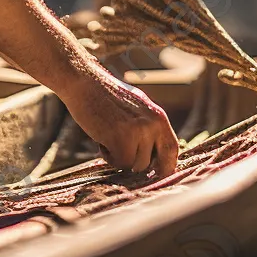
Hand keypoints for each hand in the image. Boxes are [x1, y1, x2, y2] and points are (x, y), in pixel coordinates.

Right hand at [62, 70, 178, 176]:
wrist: (83, 83)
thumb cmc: (105, 96)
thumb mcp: (136, 109)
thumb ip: (148, 128)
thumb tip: (156, 158)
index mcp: (159, 117)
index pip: (172, 149)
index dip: (166, 166)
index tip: (156, 174)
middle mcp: (152, 124)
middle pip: (151, 163)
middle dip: (135, 162)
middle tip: (119, 149)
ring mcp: (138, 131)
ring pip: (135, 165)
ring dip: (120, 158)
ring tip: (108, 137)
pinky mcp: (121, 138)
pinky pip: (120, 163)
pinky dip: (108, 156)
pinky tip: (101, 140)